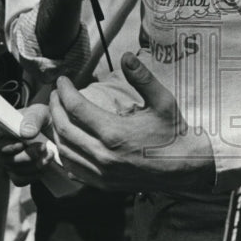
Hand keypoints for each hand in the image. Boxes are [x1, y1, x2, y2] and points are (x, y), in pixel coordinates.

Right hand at [0, 103, 54, 186]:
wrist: (56, 132)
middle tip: (43, 148)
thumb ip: (33, 118)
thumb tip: (25, 133)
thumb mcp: (41, 112)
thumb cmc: (43, 118)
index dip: (2, 146)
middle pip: (4, 160)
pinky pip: (20, 180)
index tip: (21, 145)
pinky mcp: (18, 173)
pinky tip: (46, 164)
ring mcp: (8, 162)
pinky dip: (34, 175)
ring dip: (34, 165)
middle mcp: (0, 148)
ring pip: (14, 171)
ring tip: (50, 154)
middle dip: (26, 156)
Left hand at [49, 53, 214, 191]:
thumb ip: (143, 78)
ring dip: (56, 129)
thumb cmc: (174, 133)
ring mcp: (102, 173)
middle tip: (56, 93)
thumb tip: (126, 56)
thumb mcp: (163, 101)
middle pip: (64, 129)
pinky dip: (63, 152)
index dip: (65, 91)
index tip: (62, 80)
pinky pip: (72, 169)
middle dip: (55, 108)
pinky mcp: (103, 184)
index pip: (76, 108)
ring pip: (64, 150)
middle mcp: (103, 156)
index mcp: (115, 133)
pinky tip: (65, 141)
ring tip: (57, 112)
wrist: (185, 168)